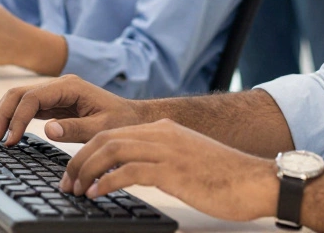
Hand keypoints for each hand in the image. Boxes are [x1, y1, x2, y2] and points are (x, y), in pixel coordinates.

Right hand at [0, 74, 144, 146]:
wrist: (134, 118)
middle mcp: (59, 86)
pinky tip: (1, 128)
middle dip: (3, 114)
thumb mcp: (102, 128)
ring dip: (3, 115)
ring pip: (19, 98)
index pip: (33, 97)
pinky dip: (12, 116)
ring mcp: (55, 93)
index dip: (17, 118)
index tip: (10, 140)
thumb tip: (47, 129)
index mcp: (70, 87)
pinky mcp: (54, 103)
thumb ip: (76, 129)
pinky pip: (27, 106)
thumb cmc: (122, 121)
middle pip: (20, 94)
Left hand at [62, 119, 278, 221]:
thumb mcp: (186, 159)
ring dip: (87, 171)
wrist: (256, 181)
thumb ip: (161, 159)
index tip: (75, 173)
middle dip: (79, 161)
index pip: (113, 133)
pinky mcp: (172, 170)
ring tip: (78, 190)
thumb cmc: (225, 177)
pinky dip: (107, 181)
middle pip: (105, 138)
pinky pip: (128, 171)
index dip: (88, 152)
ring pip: (111, 151)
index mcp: (164, 129)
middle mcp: (162, 133)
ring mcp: (167, 150)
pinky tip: (98, 194)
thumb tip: (131, 173)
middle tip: (67, 183)